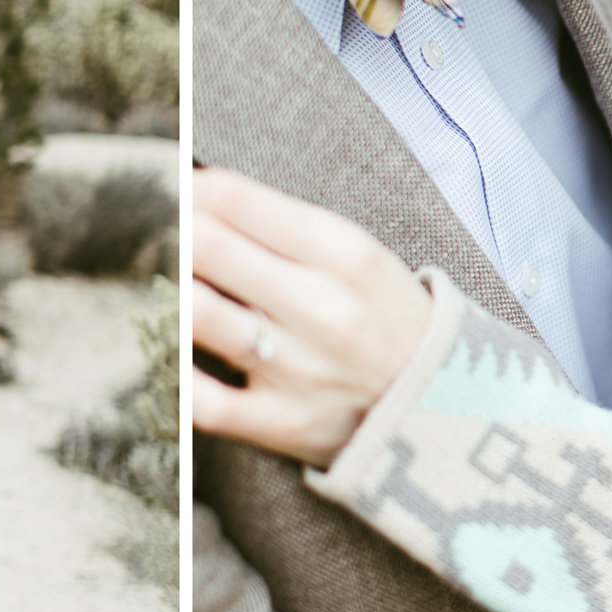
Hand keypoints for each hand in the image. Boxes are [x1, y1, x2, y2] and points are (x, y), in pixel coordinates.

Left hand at [191, 167, 431, 466]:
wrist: (444, 408)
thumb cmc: (383, 317)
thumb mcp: (357, 255)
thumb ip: (282, 225)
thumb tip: (201, 190)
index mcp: (344, 254)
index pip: (239, 201)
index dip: (195, 189)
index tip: (184, 192)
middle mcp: (322, 308)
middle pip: (212, 248)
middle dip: (176, 230)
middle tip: (167, 230)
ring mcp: (299, 368)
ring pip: (204, 316)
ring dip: (172, 290)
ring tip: (171, 282)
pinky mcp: (281, 422)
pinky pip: (209, 402)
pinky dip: (178, 379)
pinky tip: (167, 354)